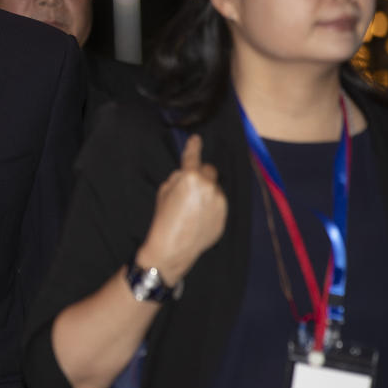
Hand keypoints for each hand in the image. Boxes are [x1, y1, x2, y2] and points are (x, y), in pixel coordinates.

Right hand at [136, 134, 226, 284]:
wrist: (172, 248)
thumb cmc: (163, 219)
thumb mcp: (163, 192)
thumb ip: (177, 179)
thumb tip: (186, 177)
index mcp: (191, 178)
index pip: (193, 157)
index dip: (194, 146)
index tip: (196, 139)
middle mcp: (209, 187)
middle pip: (209, 170)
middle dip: (201, 174)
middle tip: (190, 186)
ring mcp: (219, 203)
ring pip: (215, 188)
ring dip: (207, 191)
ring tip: (193, 208)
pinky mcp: (224, 216)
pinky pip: (218, 204)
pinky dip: (211, 206)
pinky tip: (198, 218)